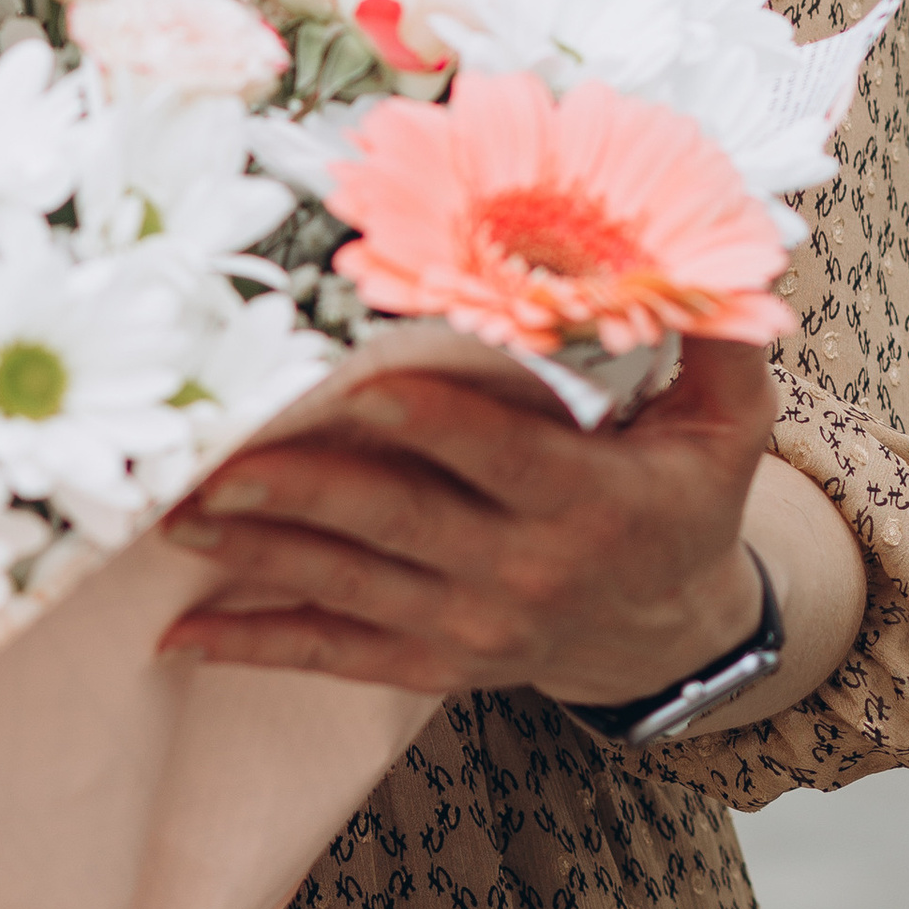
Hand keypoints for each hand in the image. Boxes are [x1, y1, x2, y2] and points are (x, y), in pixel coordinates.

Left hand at [157, 336, 776, 707]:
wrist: (672, 634)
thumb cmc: (686, 503)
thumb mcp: (730, 427)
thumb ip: (716, 340)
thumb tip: (723, 248)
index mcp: (588, 504)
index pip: (499, 458)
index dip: (431, 424)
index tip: (360, 388)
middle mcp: (522, 573)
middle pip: (399, 523)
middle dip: (305, 488)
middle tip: (220, 456)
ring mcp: (470, 627)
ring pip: (349, 585)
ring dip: (259, 551)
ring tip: (178, 515)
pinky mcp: (431, 661)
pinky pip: (334, 653)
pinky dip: (255, 643)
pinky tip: (180, 633)